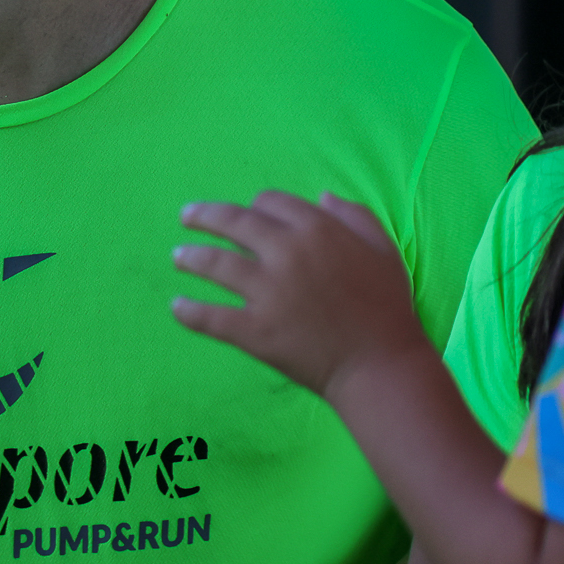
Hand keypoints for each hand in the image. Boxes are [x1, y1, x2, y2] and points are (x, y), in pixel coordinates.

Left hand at [171, 192, 426, 399]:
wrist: (382, 367)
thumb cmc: (387, 308)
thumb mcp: (383, 250)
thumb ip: (354, 217)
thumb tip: (322, 196)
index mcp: (317, 229)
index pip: (269, 202)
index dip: (255, 206)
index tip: (244, 214)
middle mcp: (287, 252)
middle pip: (232, 221)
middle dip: (204, 216)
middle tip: (186, 217)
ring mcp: (267, 291)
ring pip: (214, 263)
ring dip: (190, 258)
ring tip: (178, 258)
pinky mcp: (255, 330)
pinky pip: (210, 316)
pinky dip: (188, 311)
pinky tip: (177, 306)